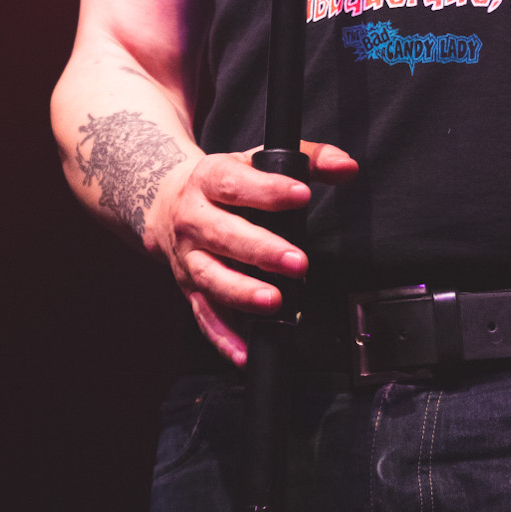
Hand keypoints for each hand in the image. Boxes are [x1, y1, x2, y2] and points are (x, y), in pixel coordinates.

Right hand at [147, 139, 356, 363]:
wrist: (163, 203)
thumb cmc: (225, 183)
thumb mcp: (258, 160)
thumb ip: (310, 160)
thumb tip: (347, 167)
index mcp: (210, 180)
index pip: (237, 183)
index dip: (269, 190)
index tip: (301, 194)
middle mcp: (194, 220)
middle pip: (223, 235)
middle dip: (261, 251)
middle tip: (297, 261)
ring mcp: (189, 257)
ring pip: (210, 278)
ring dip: (241, 293)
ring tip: (273, 302)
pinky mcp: (189, 289)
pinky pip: (204, 317)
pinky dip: (223, 337)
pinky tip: (245, 351)